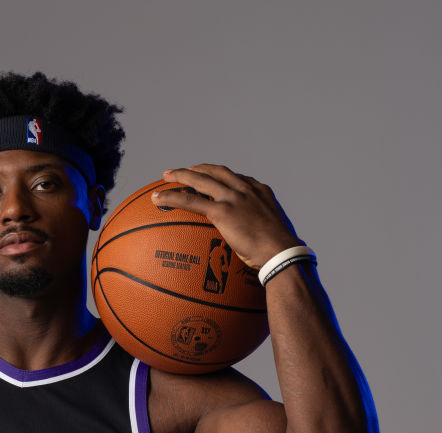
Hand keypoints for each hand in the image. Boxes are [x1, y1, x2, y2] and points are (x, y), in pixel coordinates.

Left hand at [151, 165, 302, 269]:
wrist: (283, 254)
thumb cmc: (281, 253)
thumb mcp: (274, 236)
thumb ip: (263, 234)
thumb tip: (259, 249)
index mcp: (260, 192)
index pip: (237, 178)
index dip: (221, 176)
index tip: (211, 178)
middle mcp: (246, 189)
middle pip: (217, 172)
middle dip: (198, 169)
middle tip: (184, 171)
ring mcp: (233, 198)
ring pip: (200, 180)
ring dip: (180, 176)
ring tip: (165, 177)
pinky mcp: (222, 211)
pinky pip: (191, 200)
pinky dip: (172, 197)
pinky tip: (158, 199)